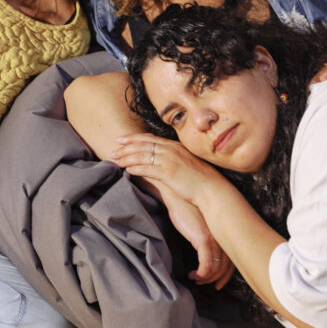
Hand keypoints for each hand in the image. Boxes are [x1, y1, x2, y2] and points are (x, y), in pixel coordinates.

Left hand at [113, 131, 227, 209]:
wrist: (213, 190)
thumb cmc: (202, 180)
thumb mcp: (188, 163)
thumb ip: (175, 158)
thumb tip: (163, 161)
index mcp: (176, 146)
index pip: (150, 138)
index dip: (134, 138)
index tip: (122, 139)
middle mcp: (172, 150)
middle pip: (143, 144)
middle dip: (126, 146)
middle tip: (114, 149)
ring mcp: (170, 161)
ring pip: (142, 155)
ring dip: (127, 157)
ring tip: (116, 160)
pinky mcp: (169, 173)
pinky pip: (148, 168)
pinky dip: (136, 168)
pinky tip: (127, 170)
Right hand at [163, 192, 233, 288]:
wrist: (179, 196)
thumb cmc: (187, 208)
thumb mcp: (202, 224)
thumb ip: (208, 236)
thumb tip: (206, 251)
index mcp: (225, 232)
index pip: (232, 259)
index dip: (226, 274)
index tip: (219, 282)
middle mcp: (223, 236)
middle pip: (226, 266)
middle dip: (218, 279)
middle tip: (210, 286)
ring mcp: (215, 239)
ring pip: (216, 268)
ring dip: (205, 278)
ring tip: (195, 279)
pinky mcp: (203, 240)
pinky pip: (206, 265)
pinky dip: (200, 274)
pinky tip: (192, 275)